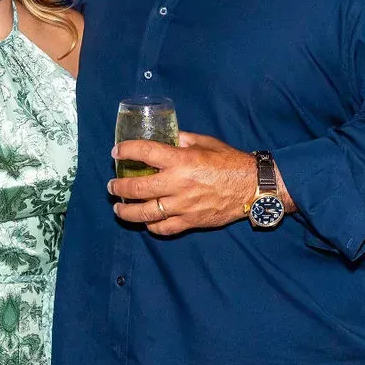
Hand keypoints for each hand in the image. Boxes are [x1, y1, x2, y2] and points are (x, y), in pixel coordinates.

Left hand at [107, 132, 258, 235]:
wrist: (252, 186)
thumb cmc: (229, 161)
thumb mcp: (205, 142)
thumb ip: (182, 140)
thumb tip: (166, 136)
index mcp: (181, 161)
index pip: (145, 153)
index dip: (127, 151)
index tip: (117, 152)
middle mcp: (178, 184)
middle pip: (137, 188)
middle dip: (119, 186)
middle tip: (112, 185)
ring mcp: (183, 206)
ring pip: (145, 213)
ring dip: (127, 211)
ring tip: (119, 208)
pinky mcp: (190, 221)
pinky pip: (164, 228)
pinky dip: (151, 225)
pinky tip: (146, 221)